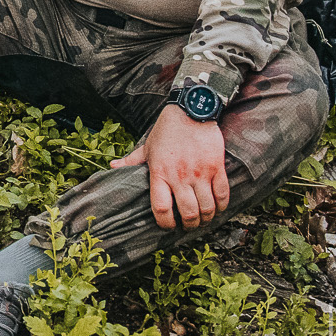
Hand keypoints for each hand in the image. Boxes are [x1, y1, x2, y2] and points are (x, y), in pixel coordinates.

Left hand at [111, 104, 229, 229]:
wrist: (191, 111)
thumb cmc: (167, 130)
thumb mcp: (147, 146)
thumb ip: (132, 160)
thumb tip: (113, 167)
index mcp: (159, 173)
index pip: (161, 208)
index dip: (165, 223)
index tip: (168, 225)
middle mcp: (179, 176)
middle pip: (188, 213)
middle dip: (190, 225)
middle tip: (189, 225)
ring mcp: (200, 172)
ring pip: (207, 207)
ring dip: (206, 218)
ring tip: (203, 218)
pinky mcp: (216, 167)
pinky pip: (222, 194)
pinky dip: (222, 205)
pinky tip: (218, 207)